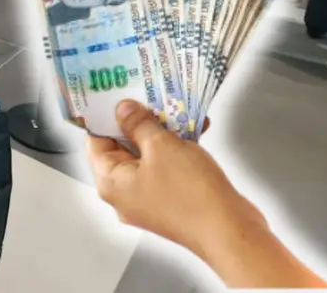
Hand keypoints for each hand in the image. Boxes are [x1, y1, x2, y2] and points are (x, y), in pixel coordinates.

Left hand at [87, 100, 263, 260]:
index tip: (113, 94)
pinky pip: (167, 168)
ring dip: (162, 133)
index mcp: (111, 183)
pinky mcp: (172, 202)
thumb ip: (138, 124)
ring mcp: (149, 200)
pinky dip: (177, 149)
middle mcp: (125, 194)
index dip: (104, 117)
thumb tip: (123, 110)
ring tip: (176, 109)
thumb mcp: (160, 146)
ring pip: (148, 157)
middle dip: (137, 121)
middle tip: (148, 97)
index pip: (95, 142)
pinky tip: (194, 129)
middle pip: (122, 149)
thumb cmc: (191, 194)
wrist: (231, 232)